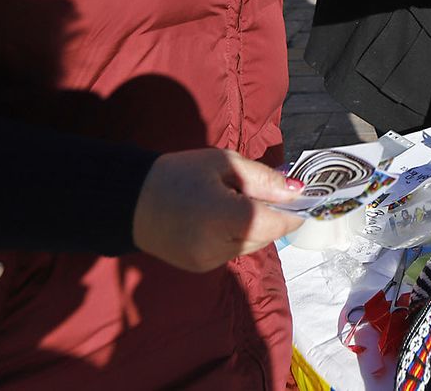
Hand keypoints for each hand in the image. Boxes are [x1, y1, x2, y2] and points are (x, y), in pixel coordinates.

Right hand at [132, 148, 304, 272]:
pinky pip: (233, 251)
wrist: (131, 200)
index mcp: (226, 218)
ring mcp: (209, 262)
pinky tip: (218, 217)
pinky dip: (235, 235)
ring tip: (233, 201)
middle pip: (266, 235)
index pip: (276, 223)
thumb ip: (264, 179)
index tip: (299, 198)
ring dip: (254, 226)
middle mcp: (219, 247)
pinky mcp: (201, 267)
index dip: (292, 211)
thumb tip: (297, 191)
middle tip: (260, 190)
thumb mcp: (224, 163)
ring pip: (251, 245)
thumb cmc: (179, 174)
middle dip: (272, 215)